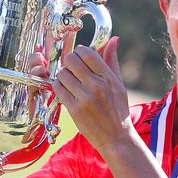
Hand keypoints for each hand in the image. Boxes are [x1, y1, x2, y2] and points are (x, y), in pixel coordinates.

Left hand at [52, 36, 132, 151]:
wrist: (116, 138)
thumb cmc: (118, 110)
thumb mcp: (119, 84)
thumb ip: (112, 60)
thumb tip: (114, 39)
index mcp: (109, 77)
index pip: (87, 53)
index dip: (79, 52)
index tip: (79, 57)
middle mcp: (97, 85)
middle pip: (71, 60)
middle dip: (69, 62)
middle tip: (72, 69)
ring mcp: (85, 98)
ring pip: (62, 74)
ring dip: (63, 75)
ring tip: (69, 81)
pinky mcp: (74, 109)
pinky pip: (58, 89)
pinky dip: (59, 87)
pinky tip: (66, 91)